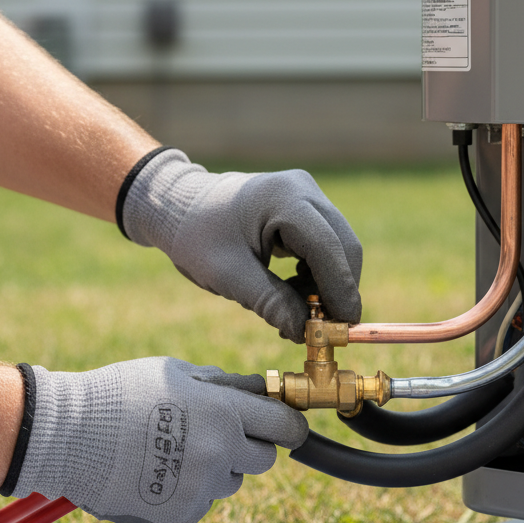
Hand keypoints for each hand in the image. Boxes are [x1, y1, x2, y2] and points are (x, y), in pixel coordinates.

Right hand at [7, 358, 307, 522]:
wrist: (69, 434)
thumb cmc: (121, 392)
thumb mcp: (175, 372)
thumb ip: (221, 384)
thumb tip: (255, 391)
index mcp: (224, 413)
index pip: (285, 426)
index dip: (288, 425)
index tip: (283, 426)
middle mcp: (219, 453)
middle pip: (263, 460)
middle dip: (248, 447)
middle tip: (219, 435)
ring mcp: (199, 487)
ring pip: (228, 483)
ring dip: (214, 469)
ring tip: (173, 451)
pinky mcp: (178, 513)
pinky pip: (198, 503)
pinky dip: (186, 491)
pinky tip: (155, 472)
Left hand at [120, 149, 362, 341]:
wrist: (178, 207)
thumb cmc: (196, 236)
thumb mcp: (228, 275)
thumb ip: (270, 302)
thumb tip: (305, 332)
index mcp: (284, 198)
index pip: (329, 247)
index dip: (341, 290)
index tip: (345, 326)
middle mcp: (303, 190)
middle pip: (343, 246)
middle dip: (337, 291)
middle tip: (321, 330)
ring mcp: (306, 195)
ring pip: (338, 249)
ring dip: (325, 286)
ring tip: (296, 317)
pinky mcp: (304, 208)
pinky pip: (325, 246)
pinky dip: (317, 276)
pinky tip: (294, 296)